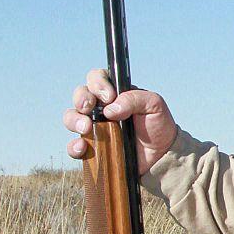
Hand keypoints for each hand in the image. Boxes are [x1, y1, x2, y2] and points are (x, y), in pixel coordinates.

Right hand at [62, 69, 177, 175]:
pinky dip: (74, 146)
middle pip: (80, 95)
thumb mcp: (154, 105)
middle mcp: (100, 108)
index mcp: (114, 93)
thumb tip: (110, 109)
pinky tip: (83, 147)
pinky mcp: (93, 148)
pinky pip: (74, 146)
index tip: (109, 96)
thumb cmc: (158, 125)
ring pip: (71, 117)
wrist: (162, 155)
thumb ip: (135, 99)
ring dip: (74, 120)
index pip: (96, 78)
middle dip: (81, 98)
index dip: (98, 83)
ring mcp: (95, 127)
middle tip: (90, 107)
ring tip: (86, 128)